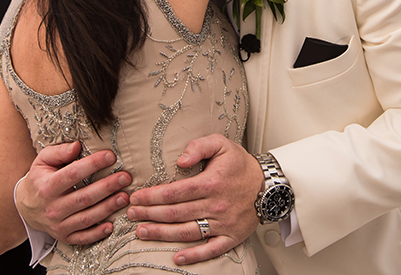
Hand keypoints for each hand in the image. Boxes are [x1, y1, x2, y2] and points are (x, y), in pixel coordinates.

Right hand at [15, 141, 131, 244]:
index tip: (111, 156)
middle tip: (125, 177)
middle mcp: (52, 208)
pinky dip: (97, 233)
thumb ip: (59, 152)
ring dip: (107, 208)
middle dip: (107, 187)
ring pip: (86, 218)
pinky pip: (83, 238)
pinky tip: (111, 225)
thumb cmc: (40, 179)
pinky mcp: (64, 237)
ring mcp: (58, 225)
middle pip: (83, 198)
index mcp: (47, 187)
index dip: (92, 165)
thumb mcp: (42, 161)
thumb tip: (77, 146)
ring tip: (125, 197)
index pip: (72, 174)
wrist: (25, 207)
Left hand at [127, 135, 263, 265]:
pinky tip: (176, 258)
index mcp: (210, 183)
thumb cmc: (241, 164)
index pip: (173, 193)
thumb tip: (179, 159)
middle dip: (149, 214)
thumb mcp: (221, 144)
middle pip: (174, 213)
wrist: (269, 185)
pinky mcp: (231, 237)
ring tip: (142, 231)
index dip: (151, 196)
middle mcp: (215, 205)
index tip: (135, 197)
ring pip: (186, 232)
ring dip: (161, 233)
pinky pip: (210, 249)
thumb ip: (199, 146)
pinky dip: (193, 256)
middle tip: (131, 214)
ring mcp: (223, 223)